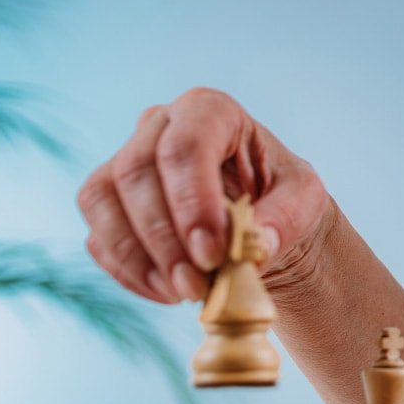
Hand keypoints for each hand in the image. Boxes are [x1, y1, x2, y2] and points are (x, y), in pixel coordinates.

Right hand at [77, 88, 331, 303]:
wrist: (263, 222)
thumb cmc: (284, 199)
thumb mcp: (305, 201)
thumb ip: (285, 219)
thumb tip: (255, 247)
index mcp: (211, 110)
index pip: (186, 145)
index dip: (191, 200)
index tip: (212, 253)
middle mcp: (159, 124)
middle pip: (135, 170)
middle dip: (163, 236)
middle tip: (196, 284)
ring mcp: (125, 160)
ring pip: (101, 199)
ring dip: (137, 256)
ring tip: (182, 292)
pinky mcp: (108, 204)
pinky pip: (98, 237)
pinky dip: (128, 272)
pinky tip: (167, 293)